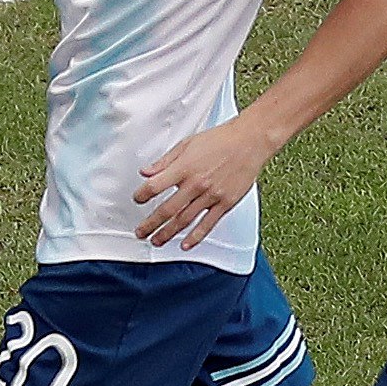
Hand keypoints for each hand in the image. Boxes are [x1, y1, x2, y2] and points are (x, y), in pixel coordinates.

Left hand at [134, 117, 279, 249]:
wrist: (250, 141)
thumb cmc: (220, 140)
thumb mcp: (187, 144)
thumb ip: (165, 162)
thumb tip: (145, 172)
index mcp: (184, 168)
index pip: (155, 186)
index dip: (142, 195)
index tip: (137, 200)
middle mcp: (196, 183)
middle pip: (167, 209)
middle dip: (150, 224)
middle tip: (140, 232)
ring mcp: (211, 195)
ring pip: (184, 220)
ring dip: (168, 233)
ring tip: (156, 241)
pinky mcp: (225, 203)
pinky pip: (208, 224)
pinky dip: (195, 237)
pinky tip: (185, 245)